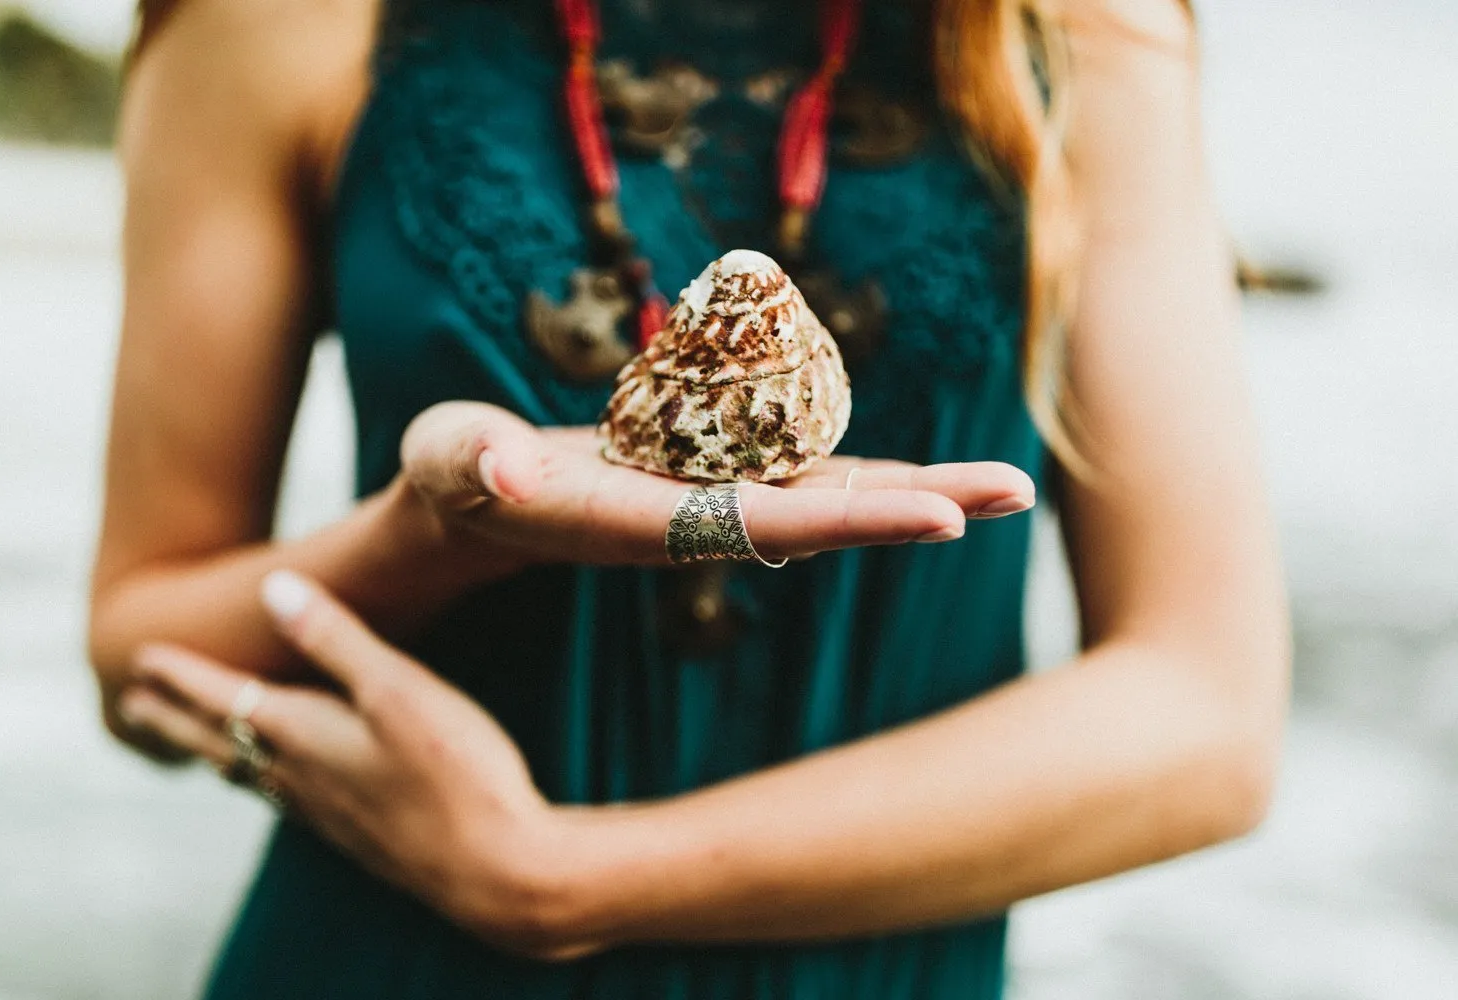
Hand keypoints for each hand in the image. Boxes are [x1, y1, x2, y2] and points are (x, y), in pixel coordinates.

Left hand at [117, 571, 590, 959]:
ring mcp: (327, 814)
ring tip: (192, 741)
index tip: (138, 653)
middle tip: (132, 703)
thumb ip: (335, 638)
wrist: (498, 870)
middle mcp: (300, 779)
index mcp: (302, 735)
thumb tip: (274, 588)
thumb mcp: (396, 688)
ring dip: (211, 751)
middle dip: (173, 718)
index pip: (220, 697)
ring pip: (247, 777)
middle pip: (218, 742)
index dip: (180, 673)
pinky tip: (279, 786)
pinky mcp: (357, 835)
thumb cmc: (454, 771)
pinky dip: (256, 781)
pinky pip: (281, 801)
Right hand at [399, 401, 1035, 565]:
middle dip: (918, 505)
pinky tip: (931, 479)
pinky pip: (804, 474)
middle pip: (825, 515)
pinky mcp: (711, 482)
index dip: (851, 517)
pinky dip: (870, 474)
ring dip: (915, 492)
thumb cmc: (455, 480)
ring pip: (828, 497)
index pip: (764, 522)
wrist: (477, 509)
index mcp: (648, 524)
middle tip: (1017, 493)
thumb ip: (467, 463)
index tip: (940, 517)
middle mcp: (698, 523)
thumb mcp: (448, 462)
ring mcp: (712, 504)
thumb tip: (496, 464)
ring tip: (1004, 486)